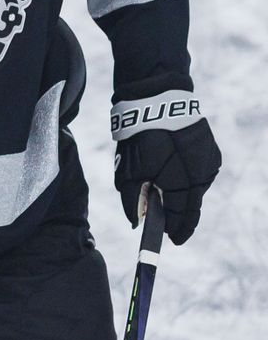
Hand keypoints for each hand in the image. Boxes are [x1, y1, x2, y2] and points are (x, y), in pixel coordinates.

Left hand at [112, 92, 220, 244]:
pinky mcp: (209, 151)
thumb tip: (136, 222)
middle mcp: (202, 176)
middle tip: (174, 229)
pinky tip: (177, 176)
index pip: (181, 216)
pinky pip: (199, 171)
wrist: (158, 98)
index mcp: (183, 183)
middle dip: (181, 217)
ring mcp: (208, 162)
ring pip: (196, 187)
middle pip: (192, 205)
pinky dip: (188, 176)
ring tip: (171, 201)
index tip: (172, 240)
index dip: (175, 229)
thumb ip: (134, 198)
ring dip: (184, 194)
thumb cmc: (140, 135)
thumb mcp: (130, 168)